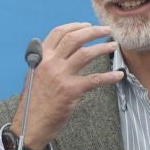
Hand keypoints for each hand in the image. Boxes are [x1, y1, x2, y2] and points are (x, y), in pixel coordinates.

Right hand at [13, 22, 121, 149]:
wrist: (30, 124)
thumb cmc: (34, 103)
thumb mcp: (34, 76)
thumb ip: (45, 63)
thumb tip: (57, 54)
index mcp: (42, 58)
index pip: (58, 33)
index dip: (75, 26)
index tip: (87, 25)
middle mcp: (50, 64)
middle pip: (74, 38)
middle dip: (92, 31)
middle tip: (105, 30)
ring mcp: (61, 76)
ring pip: (85, 54)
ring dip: (102, 47)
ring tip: (113, 46)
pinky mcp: (71, 91)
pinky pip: (95, 80)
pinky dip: (109, 76)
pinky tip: (118, 75)